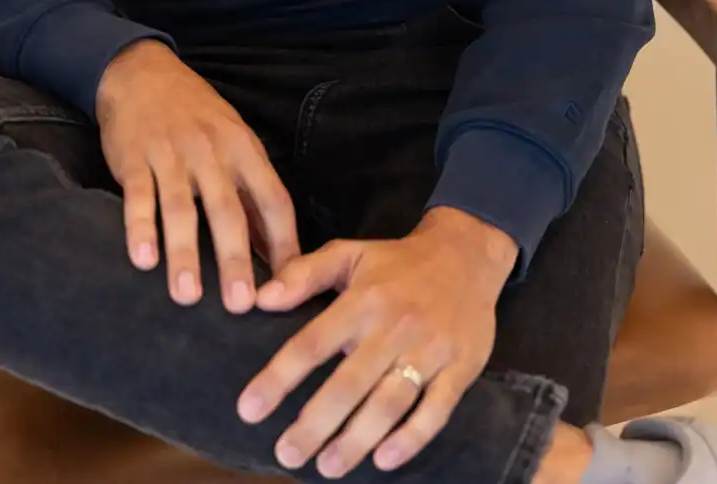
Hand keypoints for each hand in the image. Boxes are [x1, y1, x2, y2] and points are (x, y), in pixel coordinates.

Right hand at [95, 39, 301, 313]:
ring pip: (182, 209)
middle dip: (235, 259)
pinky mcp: (135, 158)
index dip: (284, 244)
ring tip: (187, 296)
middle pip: (228, 211)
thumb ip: (253, 193)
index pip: (273, 199)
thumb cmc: (196, 115)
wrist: (142, 73)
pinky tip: (142, 260)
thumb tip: (276, 253)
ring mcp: (172, 155)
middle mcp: (212, 152)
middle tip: (240, 305)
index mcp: (244, 149)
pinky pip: (139, 196)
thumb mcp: (234, 140)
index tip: (288, 288)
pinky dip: (140, 228)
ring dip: (185, 254)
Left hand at [237, 207, 516, 477]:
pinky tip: (384, 459)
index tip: (249, 409)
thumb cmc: (397, 262)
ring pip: (390, 401)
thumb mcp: (349, 254)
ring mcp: (430, 349)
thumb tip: (260, 299)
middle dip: (315, 423)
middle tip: (286, 454)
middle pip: (349, 382)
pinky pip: (436, 409)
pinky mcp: (461, 367)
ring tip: (327, 466)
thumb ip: (303, 274)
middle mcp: (394, 326)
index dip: (279, 377)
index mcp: (363, 300)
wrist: (467, 254)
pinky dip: (411, 437)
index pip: (313, 342)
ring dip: (357, 438)